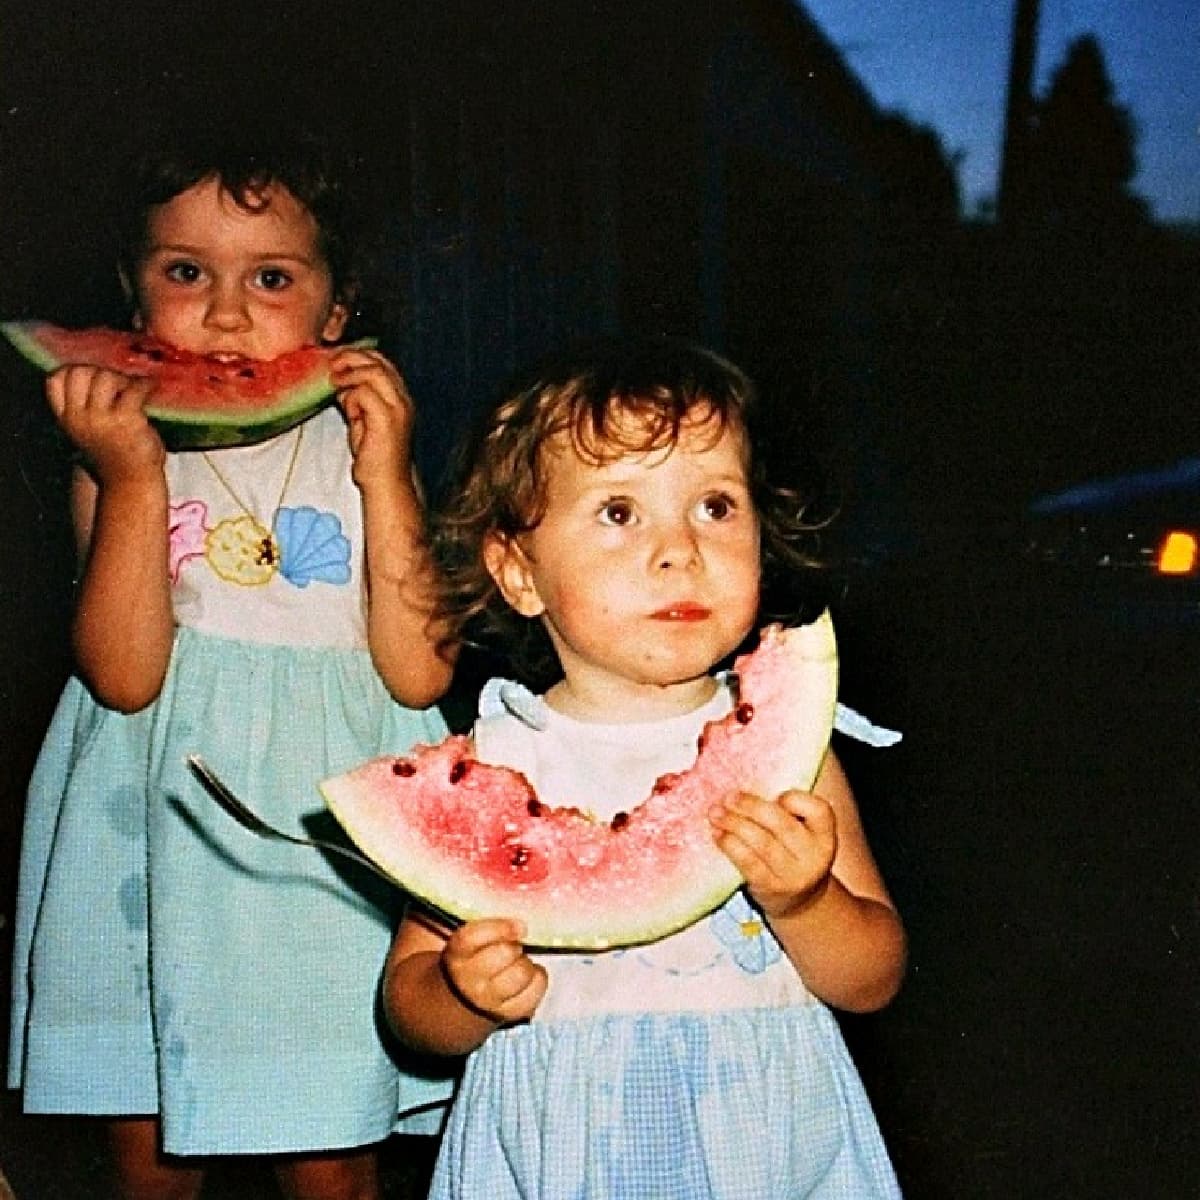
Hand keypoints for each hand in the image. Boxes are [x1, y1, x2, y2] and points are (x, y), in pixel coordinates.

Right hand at [47, 365, 164, 485]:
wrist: (132, 484)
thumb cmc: (115, 457)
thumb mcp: (89, 431)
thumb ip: (86, 408)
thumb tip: (101, 373)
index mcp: (67, 420)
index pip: (55, 380)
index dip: (72, 371)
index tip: (92, 375)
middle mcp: (78, 418)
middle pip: (80, 372)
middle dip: (100, 371)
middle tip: (118, 383)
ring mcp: (101, 419)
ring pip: (105, 377)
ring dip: (122, 378)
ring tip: (134, 389)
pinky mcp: (126, 420)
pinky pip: (134, 389)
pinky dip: (145, 384)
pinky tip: (150, 386)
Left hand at [330, 347, 415, 488]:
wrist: (386, 485)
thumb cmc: (374, 459)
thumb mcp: (363, 422)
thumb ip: (356, 400)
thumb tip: (342, 384)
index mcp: (401, 399)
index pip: (383, 363)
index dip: (359, 355)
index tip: (338, 359)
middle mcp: (403, 400)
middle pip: (380, 361)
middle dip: (352, 357)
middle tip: (332, 363)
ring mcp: (398, 409)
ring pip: (373, 372)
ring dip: (350, 373)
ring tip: (334, 379)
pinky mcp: (387, 419)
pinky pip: (365, 392)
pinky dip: (350, 395)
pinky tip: (343, 404)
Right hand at [441, 918, 547, 1025]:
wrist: (465, 999)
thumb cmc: (474, 958)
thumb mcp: (471, 940)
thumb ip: (489, 928)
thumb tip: (520, 924)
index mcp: (457, 954)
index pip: (473, 937)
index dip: (500, 928)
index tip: (520, 926)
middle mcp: (469, 980)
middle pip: (505, 953)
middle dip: (515, 946)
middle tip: (514, 948)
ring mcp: (489, 1000)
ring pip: (522, 972)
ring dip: (526, 963)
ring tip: (519, 963)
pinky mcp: (510, 1013)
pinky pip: (536, 990)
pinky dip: (538, 978)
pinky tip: (530, 976)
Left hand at [710, 789, 837, 920]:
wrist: (799, 899)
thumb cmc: (793, 852)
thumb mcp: (802, 831)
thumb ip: (786, 811)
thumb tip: (746, 782)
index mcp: (825, 834)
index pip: (817, 810)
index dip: (794, 799)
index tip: (774, 795)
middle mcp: (814, 856)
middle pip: (782, 825)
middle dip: (751, 807)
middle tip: (728, 797)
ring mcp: (794, 875)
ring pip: (762, 843)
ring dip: (734, 824)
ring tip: (715, 813)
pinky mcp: (772, 888)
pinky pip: (748, 863)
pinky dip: (730, 846)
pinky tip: (717, 835)